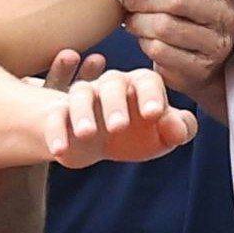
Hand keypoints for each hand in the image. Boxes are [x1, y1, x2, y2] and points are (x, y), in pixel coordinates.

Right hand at [46, 66, 194, 165]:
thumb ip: (178, 129)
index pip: (147, 81)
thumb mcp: (161, 134)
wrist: (99, 142)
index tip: (153, 114)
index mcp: (139, 86)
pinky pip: (55, 119)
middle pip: (112, 84)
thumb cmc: (136, 133)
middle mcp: (110, 86)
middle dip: (115, 104)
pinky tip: (59, 151)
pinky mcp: (60, 116)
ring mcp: (83, 98)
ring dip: (83, 113)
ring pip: (80, 96)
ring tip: (87, 134)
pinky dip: (55, 132)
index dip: (151, 95)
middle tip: (119, 128)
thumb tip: (177, 128)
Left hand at [116, 0, 233, 95]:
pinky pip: (162, 52)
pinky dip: (145, 43)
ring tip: (131, 19)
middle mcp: (225, 15)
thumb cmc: (187, 16)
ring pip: (166, 27)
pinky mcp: (201, 69)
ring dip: (139, 21)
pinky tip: (142, 38)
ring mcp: (216, 44)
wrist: (202, 64)